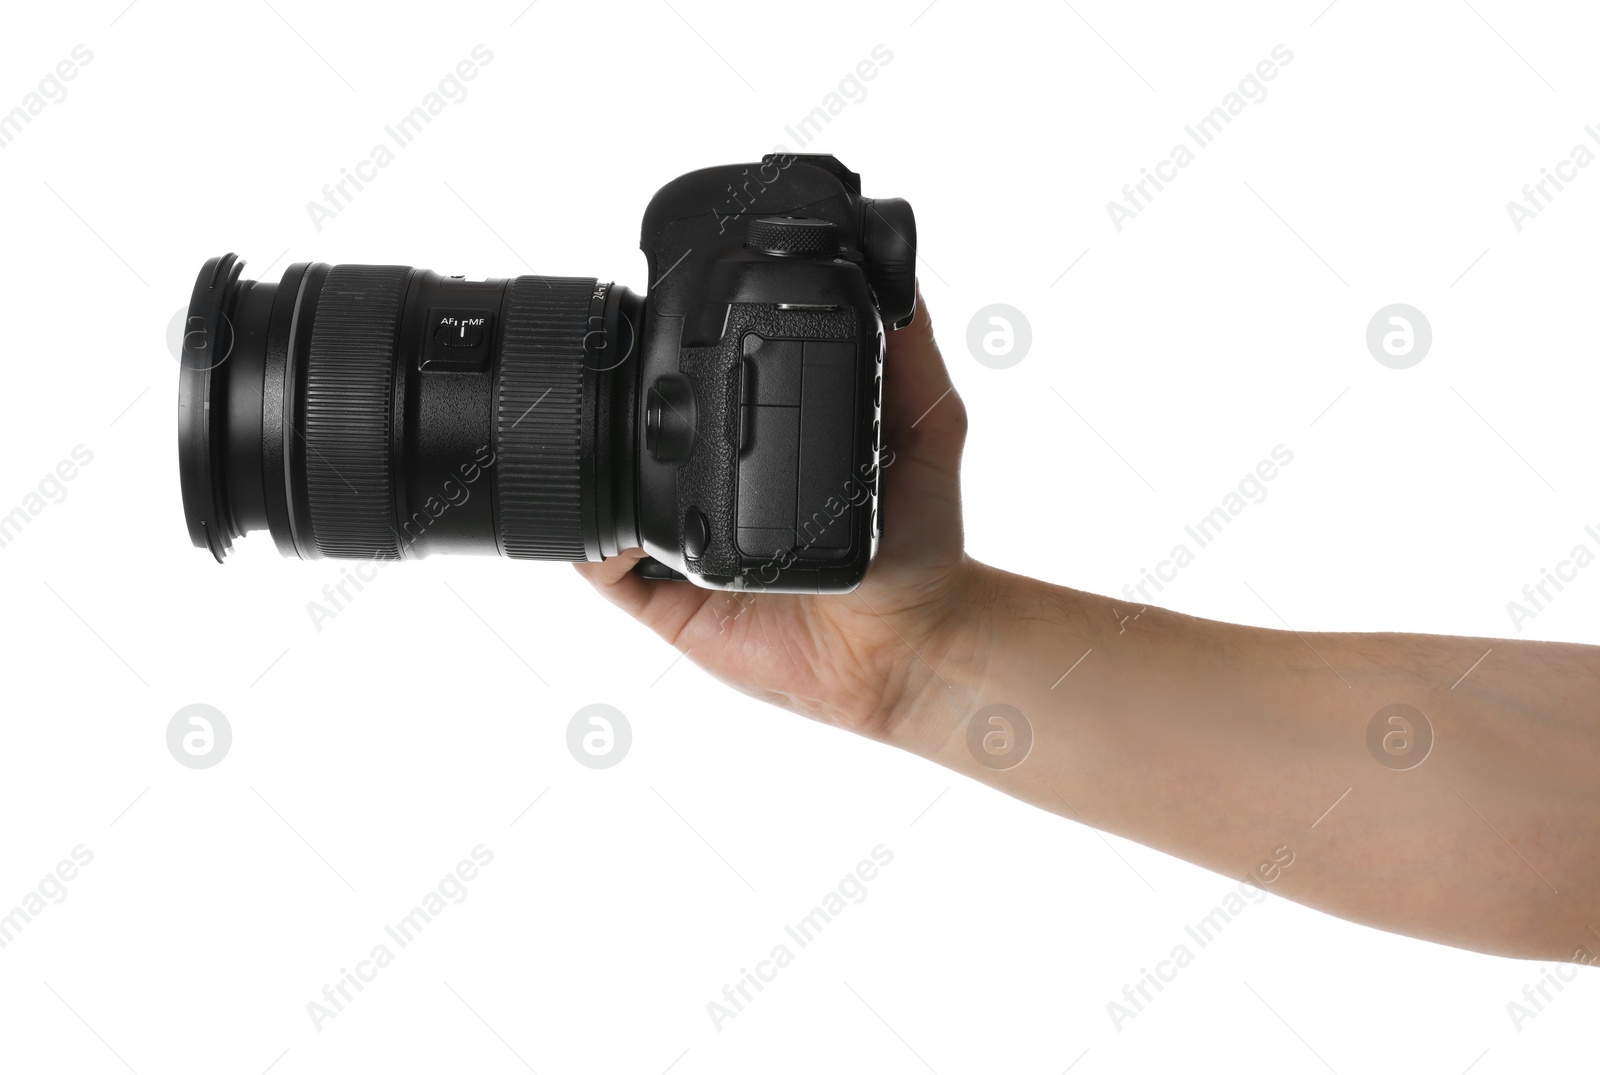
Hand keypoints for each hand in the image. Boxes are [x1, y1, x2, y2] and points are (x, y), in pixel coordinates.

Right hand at [576, 290, 983, 743]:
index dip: (672, 355)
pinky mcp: (668, 601)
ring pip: (607, 496)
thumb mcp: (929, 424)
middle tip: (621, 383)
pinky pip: (604, 569)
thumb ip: (910, 354)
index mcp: (757, 443)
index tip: (660, 321)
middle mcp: (712, 488)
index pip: (697, 388)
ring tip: (600, 441)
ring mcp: (683, 545)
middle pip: (637, 436)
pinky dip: (589, 541)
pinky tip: (601, 517)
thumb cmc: (921, 541)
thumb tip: (890, 273)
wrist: (909, 645)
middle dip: (620, 407)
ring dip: (593, 468)